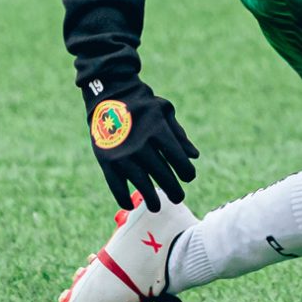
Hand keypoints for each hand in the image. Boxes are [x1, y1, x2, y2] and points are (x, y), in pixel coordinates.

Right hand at [83, 77, 198, 207]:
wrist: (110, 95)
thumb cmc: (143, 104)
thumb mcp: (165, 112)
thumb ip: (179, 135)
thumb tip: (194, 157)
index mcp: (158, 131)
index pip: (178, 160)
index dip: (186, 173)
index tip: (189, 178)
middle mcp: (141, 145)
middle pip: (162, 175)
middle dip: (173, 189)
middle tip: (178, 197)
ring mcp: (122, 155)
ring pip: (141, 184)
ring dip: (151, 199)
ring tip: (157, 207)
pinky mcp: (106, 161)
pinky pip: (116, 186)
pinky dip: (123, 198)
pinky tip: (130, 204)